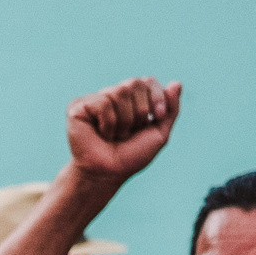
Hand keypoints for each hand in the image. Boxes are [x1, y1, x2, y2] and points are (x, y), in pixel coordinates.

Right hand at [65, 77, 181, 191]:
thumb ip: (170, 110)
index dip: (156, 96)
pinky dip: (108, 123)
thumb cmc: (130, 157)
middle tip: (130, 132)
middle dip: (140, 112)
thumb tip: (177, 83)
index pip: (147, 81)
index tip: (157, 117)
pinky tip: (101, 134)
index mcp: (131, 99)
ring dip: (124, 121)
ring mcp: (95, 99)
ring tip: (114, 136)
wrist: (107, 174)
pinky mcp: (79, 106)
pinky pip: (103, 103)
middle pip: (134, 83)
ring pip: (119, 92)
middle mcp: (113, 95)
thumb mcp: (159, 134)